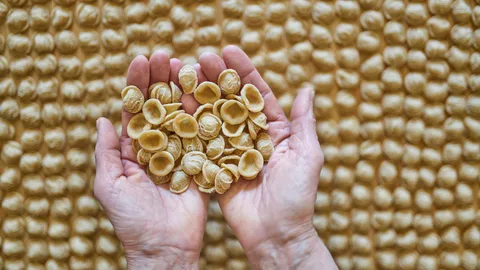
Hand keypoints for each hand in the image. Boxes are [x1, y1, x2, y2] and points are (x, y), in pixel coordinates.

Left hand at [94, 52, 207, 268]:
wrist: (165, 247)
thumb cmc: (132, 221)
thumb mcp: (109, 186)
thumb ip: (106, 153)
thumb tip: (102, 119)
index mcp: (135, 150)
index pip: (135, 110)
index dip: (137, 84)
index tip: (141, 60)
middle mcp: (159, 146)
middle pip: (160, 106)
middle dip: (161, 80)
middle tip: (165, 54)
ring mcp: (183, 152)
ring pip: (182, 114)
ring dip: (184, 89)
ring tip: (186, 64)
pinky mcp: (203, 162)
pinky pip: (204, 134)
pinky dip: (205, 112)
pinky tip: (207, 90)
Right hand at [198, 46, 337, 268]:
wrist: (275, 235)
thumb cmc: (297, 197)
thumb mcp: (308, 157)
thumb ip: (304, 124)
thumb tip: (307, 89)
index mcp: (274, 131)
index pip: (257, 94)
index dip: (243, 71)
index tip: (228, 50)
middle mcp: (250, 137)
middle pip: (231, 101)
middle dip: (216, 78)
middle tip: (200, 57)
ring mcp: (230, 151)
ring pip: (213, 118)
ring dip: (199, 95)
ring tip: (184, 74)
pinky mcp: (214, 167)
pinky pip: (201, 143)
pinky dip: (190, 125)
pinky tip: (177, 106)